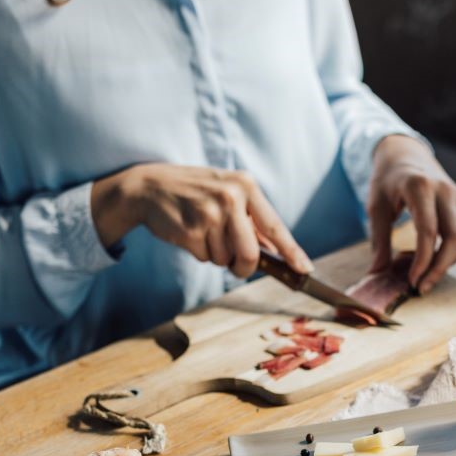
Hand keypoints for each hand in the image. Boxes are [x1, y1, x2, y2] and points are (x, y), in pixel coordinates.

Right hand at [91, 163, 311, 278]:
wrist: (151, 186)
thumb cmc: (198, 192)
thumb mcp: (229, 194)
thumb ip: (252, 220)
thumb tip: (277, 253)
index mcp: (246, 186)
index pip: (274, 226)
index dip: (292, 251)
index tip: (305, 269)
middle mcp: (230, 197)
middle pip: (250, 253)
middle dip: (245, 267)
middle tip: (238, 267)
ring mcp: (209, 213)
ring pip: (226, 258)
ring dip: (217, 254)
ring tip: (204, 231)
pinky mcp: (190, 230)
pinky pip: (205, 257)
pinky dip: (200, 252)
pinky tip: (190, 232)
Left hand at [368, 135, 455, 292]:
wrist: (404, 154)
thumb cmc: (387, 181)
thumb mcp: (376, 208)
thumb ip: (379, 241)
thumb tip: (377, 274)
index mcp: (420, 187)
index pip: (428, 231)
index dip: (422, 260)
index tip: (413, 281)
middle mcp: (445, 190)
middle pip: (454, 237)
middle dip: (440, 267)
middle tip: (422, 286)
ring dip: (452, 260)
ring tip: (430, 274)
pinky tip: (439, 258)